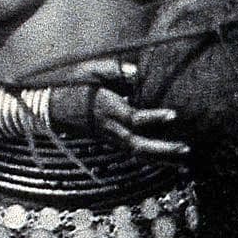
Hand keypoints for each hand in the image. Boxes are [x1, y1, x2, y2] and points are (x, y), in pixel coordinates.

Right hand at [41, 58, 188, 159]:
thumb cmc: (76, 84)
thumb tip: (141, 72)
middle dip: (164, 149)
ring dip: (162, 160)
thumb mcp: (94, 71)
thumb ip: (118, 72)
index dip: (155, 118)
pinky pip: (135, 153)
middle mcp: (111, 129)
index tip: (174, 115)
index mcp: (108, 110)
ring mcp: (111, 138)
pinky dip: (153, 160)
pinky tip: (171, 163)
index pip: (135, 118)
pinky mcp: (112, 142)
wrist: (52, 107)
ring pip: (138, 155)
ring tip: (185, 166)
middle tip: (186, 148)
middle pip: (139, 145)